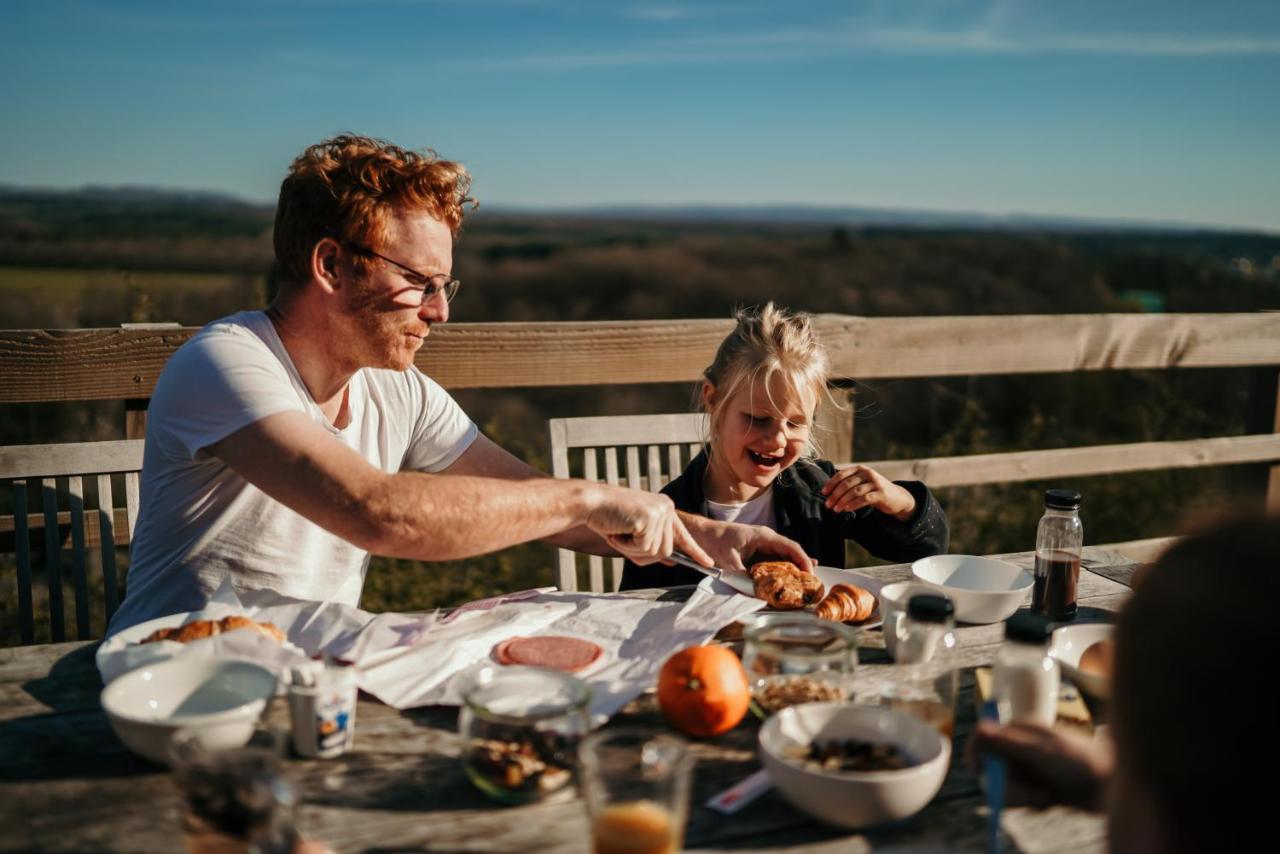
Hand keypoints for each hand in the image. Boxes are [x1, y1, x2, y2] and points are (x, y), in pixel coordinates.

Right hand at [584, 485, 712, 566]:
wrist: (590, 502)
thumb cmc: (607, 516)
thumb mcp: (633, 532)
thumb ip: (653, 543)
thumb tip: (672, 561)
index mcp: (664, 508)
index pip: (682, 534)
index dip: (695, 551)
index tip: (709, 564)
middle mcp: (666, 508)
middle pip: (665, 550)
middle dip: (641, 555)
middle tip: (620, 541)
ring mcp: (660, 512)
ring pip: (655, 552)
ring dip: (631, 550)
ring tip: (617, 533)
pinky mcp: (650, 518)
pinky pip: (643, 548)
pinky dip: (626, 546)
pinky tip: (617, 531)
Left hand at [679, 513, 814, 573]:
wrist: (700, 534)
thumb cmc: (714, 541)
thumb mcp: (729, 562)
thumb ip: (743, 577)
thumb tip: (756, 593)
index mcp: (764, 536)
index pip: (791, 547)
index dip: (804, 561)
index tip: (811, 575)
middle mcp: (766, 540)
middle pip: (791, 554)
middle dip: (802, 569)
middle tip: (812, 585)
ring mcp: (762, 546)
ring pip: (783, 559)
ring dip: (792, 572)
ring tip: (804, 586)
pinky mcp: (755, 553)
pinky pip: (772, 563)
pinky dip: (780, 573)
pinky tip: (788, 582)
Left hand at [822, 464, 915, 519]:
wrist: (896, 497)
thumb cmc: (874, 491)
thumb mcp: (862, 483)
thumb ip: (849, 483)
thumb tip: (828, 491)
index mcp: (860, 469)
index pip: (842, 474)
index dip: (831, 484)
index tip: (823, 493)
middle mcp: (868, 473)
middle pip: (846, 484)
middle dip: (835, 495)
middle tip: (828, 504)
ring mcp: (875, 483)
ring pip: (855, 491)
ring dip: (843, 501)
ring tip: (836, 509)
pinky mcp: (881, 493)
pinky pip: (865, 499)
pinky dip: (854, 504)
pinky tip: (847, 509)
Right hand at [968, 720, 1112, 811]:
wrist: (1112, 786)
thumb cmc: (1080, 763)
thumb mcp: (1042, 752)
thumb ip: (1008, 742)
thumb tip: (979, 727)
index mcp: (1020, 730)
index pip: (984, 738)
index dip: (977, 754)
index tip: (979, 771)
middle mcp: (1021, 747)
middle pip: (992, 768)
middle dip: (1007, 785)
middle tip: (1027, 794)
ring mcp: (1030, 767)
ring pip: (1005, 786)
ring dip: (1022, 796)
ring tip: (1044, 797)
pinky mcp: (1038, 785)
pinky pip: (1021, 798)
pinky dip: (1033, 803)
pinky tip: (1051, 800)